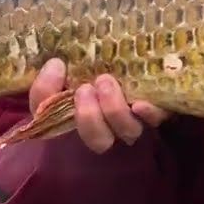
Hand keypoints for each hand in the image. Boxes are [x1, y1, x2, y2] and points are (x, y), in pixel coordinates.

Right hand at [28, 58, 173, 152]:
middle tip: (86, 88)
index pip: (68, 134)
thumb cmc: (82, 76)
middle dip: (90, 117)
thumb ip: (47, 83)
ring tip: (106, 82)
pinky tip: (140, 104)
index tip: (73, 91)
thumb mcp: (57, 82)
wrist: (118, 62)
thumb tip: (55, 66)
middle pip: (101, 141)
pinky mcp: (155, 110)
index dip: (75, 120)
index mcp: (80, 124)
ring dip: (114, 110)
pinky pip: (156, 120)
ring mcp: (132, 120)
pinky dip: (149, 115)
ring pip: (127, 131)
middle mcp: (108, 129)